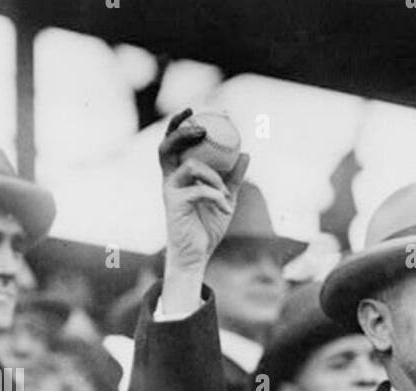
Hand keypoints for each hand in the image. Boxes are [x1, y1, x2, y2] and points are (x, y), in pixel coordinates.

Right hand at [159, 109, 250, 275]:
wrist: (197, 254)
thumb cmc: (206, 226)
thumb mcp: (225, 197)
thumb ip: (233, 176)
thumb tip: (245, 152)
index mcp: (178, 173)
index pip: (174, 142)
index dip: (181, 123)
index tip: (198, 110)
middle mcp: (170, 178)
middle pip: (169, 145)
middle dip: (184, 131)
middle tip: (204, 129)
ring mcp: (170, 191)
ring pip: (191, 166)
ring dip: (214, 176)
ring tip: (226, 192)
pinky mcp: (174, 204)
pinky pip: (200, 190)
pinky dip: (217, 196)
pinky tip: (226, 207)